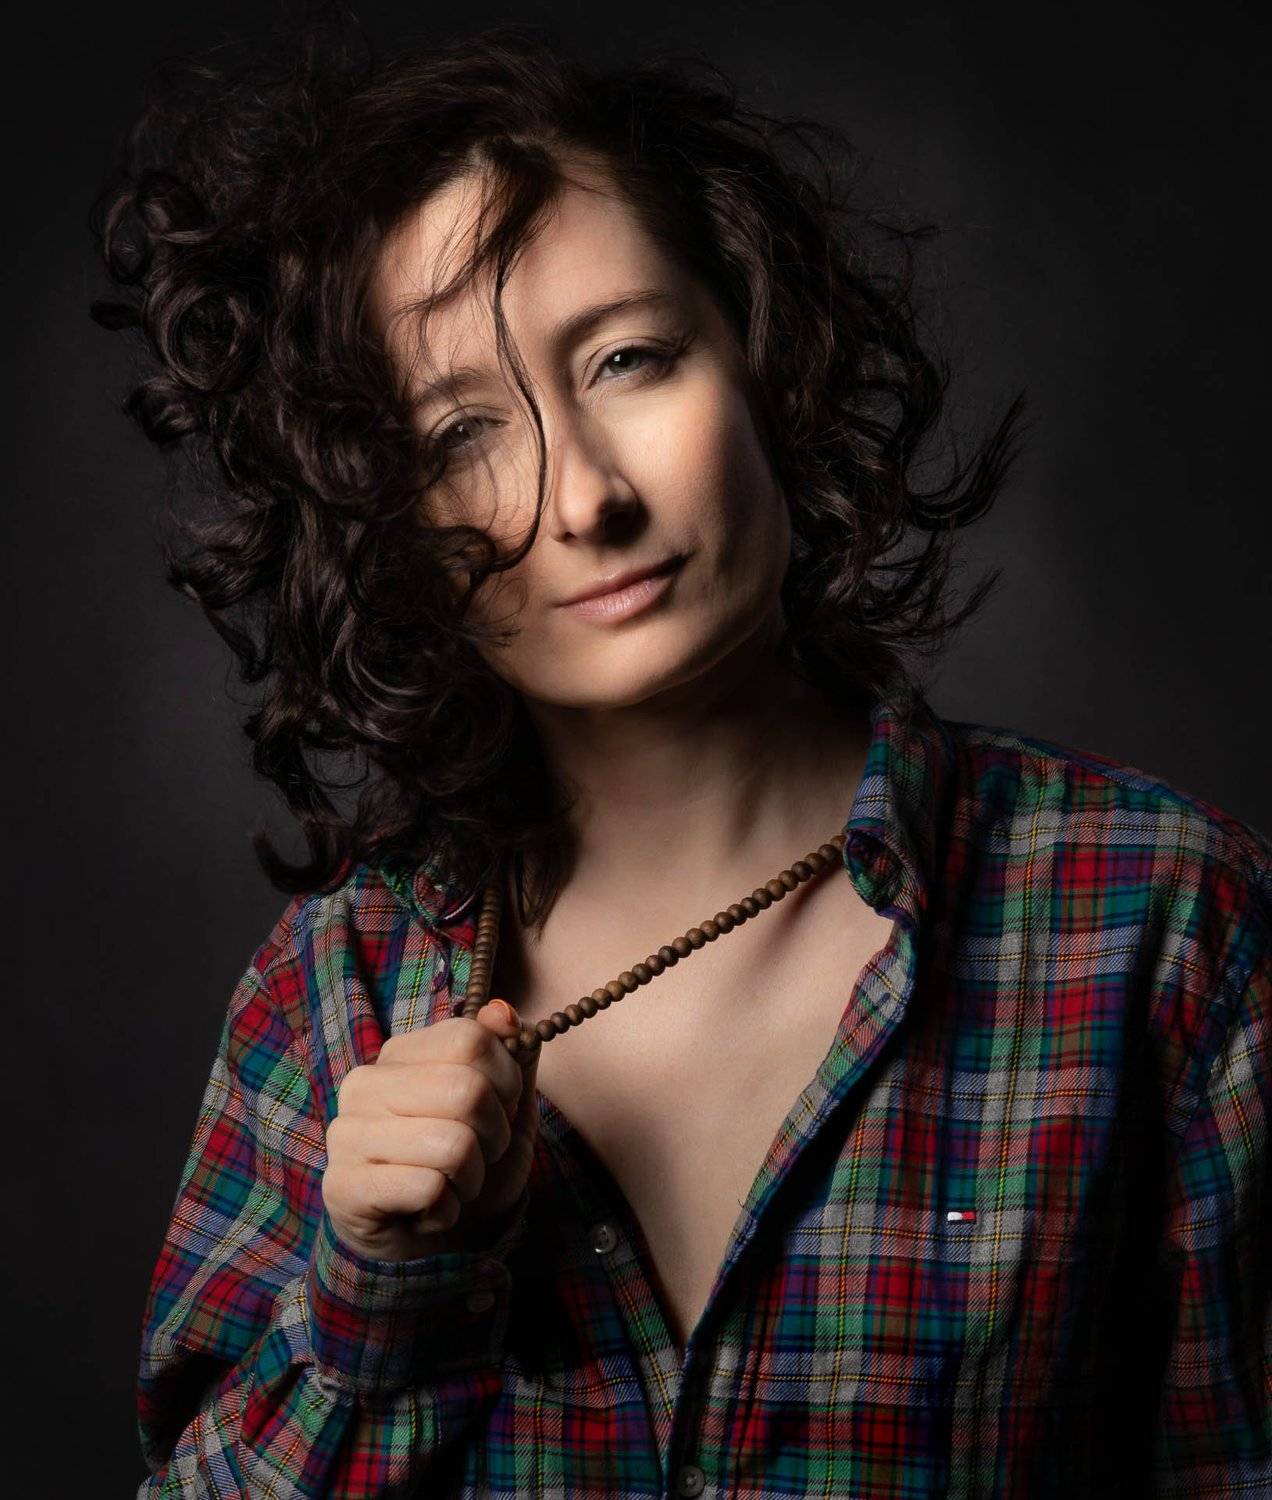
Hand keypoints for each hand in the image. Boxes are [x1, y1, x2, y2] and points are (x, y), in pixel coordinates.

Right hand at [321, 999, 539, 1261]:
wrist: (435, 1242)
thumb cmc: (470, 1164)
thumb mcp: (507, 1107)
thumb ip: (512, 1055)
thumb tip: (504, 1012)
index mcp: (402, 1053)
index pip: (471, 1039)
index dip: (506, 1081)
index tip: (501, 1109)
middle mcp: (365, 1083)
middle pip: (467, 1090)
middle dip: (494, 1136)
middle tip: (477, 1156)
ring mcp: (347, 1133)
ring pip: (452, 1144)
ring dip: (471, 1178)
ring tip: (451, 1184)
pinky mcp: (342, 1186)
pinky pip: (427, 1188)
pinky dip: (446, 1208)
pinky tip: (428, 1209)